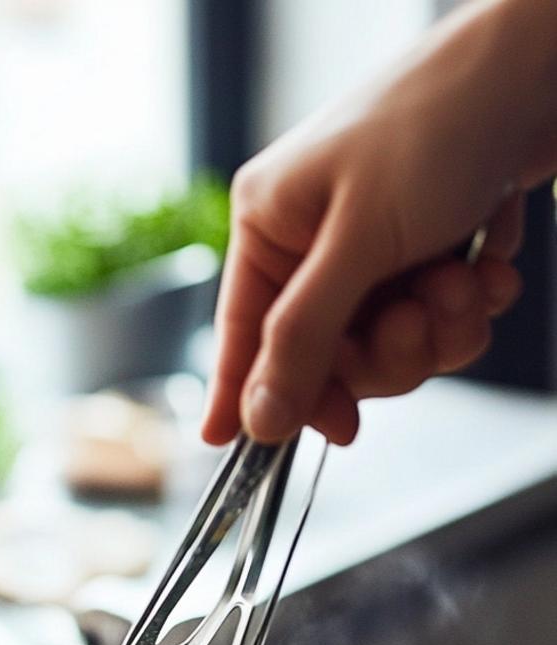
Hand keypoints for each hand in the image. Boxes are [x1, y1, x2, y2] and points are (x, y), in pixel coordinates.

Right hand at [202, 0, 556, 447]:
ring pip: (389, 347)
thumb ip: (304, 339)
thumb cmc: (434, 124)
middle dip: (387, 350)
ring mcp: (371, 250)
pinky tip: (486, 265)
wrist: (535, 67)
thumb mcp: (358, 242)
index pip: (245, 337)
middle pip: (328, 357)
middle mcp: (312, 243)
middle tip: (418, 320)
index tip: (249, 450)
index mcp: (270, 226)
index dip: (249, 396)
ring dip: (438, 327)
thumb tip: (258, 420)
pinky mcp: (425, 251)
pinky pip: (436, 321)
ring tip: (463, 279)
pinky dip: (469, 304)